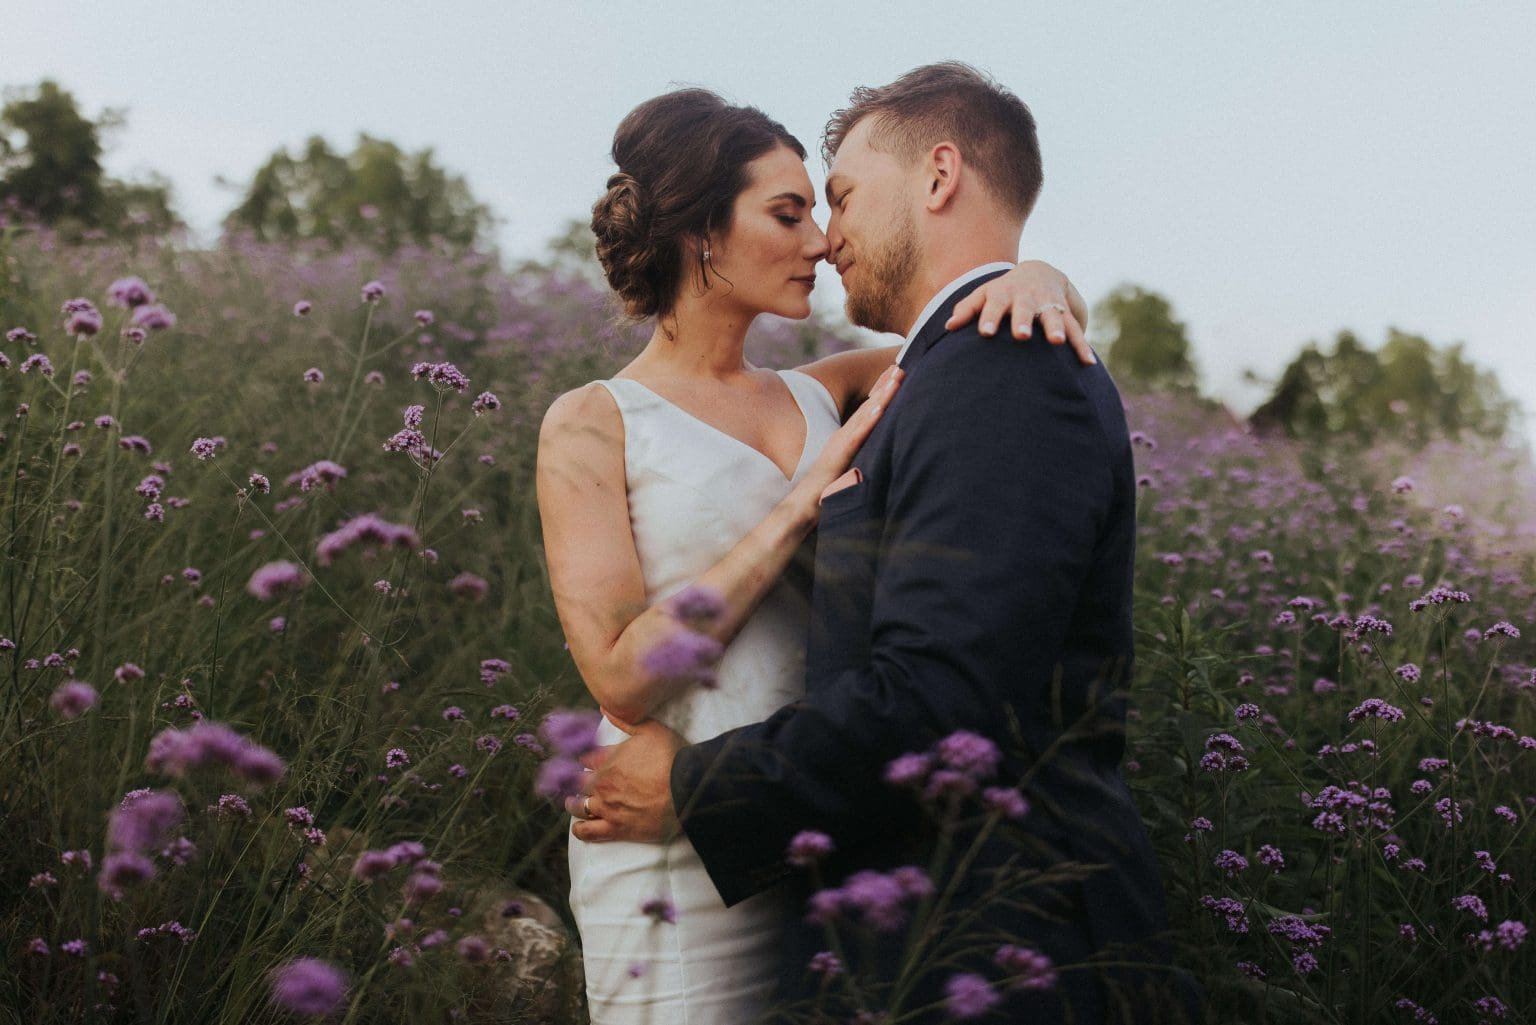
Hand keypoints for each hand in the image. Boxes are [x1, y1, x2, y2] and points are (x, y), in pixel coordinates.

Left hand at [568, 719, 683, 842]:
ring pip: (579, 806)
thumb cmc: (672, 758)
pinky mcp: (616, 828)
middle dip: (577, 781)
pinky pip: (589, 832)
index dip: (585, 758)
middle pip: (579, 782)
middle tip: (577, 782)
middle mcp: (603, 783)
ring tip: (573, 803)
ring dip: (574, 804)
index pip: (587, 758)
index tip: (585, 760)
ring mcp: (607, 807)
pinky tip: (578, 827)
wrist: (687, 790)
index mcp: (609, 759)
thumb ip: (625, 719)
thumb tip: (604, 708)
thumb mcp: (651, 729)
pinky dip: (580, 830)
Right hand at [791, 364, 900, 519]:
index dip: (882, 390)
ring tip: (896, 376)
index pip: (868, 409)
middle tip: (901, 363)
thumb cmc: (825, 491)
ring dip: (882, 394)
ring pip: (865, 414)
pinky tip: (880, 407)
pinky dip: (869, 420)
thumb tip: (872, 455)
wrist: (803, 506)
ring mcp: (841, 443)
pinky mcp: (840, 455)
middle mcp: (844, 435)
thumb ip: (857, 458)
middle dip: (885, 384)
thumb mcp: (847, 469)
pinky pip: (857, 435)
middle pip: (869, 405)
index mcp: (847, 437)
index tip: (896, 372)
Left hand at [945, 260, 1094, 364]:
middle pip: (1024, 308)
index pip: (993, 305)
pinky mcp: (1066, 313)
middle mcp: (1027, 298)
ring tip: (1057, 342)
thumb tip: (948, 326)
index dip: (989, 318)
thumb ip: (967, 309)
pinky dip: (1081, 346)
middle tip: (1021, 335)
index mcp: (1003, 294)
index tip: (984, 332)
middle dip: (1023, 320)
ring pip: (1053, 316)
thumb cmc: (1003, 291)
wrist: (1040, 272)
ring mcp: (1048, 304)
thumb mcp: (984, 295)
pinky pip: (1076, 330)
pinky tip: (1087, 363)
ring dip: (1056, 328)